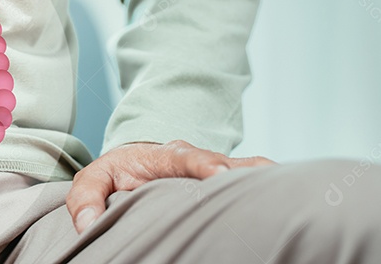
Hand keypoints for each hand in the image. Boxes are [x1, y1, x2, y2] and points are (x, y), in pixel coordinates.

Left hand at [66, 139, 276, 233]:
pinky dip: (275, 192)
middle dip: (249, 177)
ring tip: (294, 199)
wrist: (136, 163)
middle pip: (232, 165)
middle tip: (269, 191)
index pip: (190, 158)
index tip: (220, 175)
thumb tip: (89, 224)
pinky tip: (294, 207)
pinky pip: (258, 185)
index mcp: (168, 156)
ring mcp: (220, 170)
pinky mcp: (232, 184)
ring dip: (269, 184)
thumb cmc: (116, 174)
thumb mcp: (92, 180)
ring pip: (252, 173)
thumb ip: (86, 198)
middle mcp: (201, 160)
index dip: (206, 165)